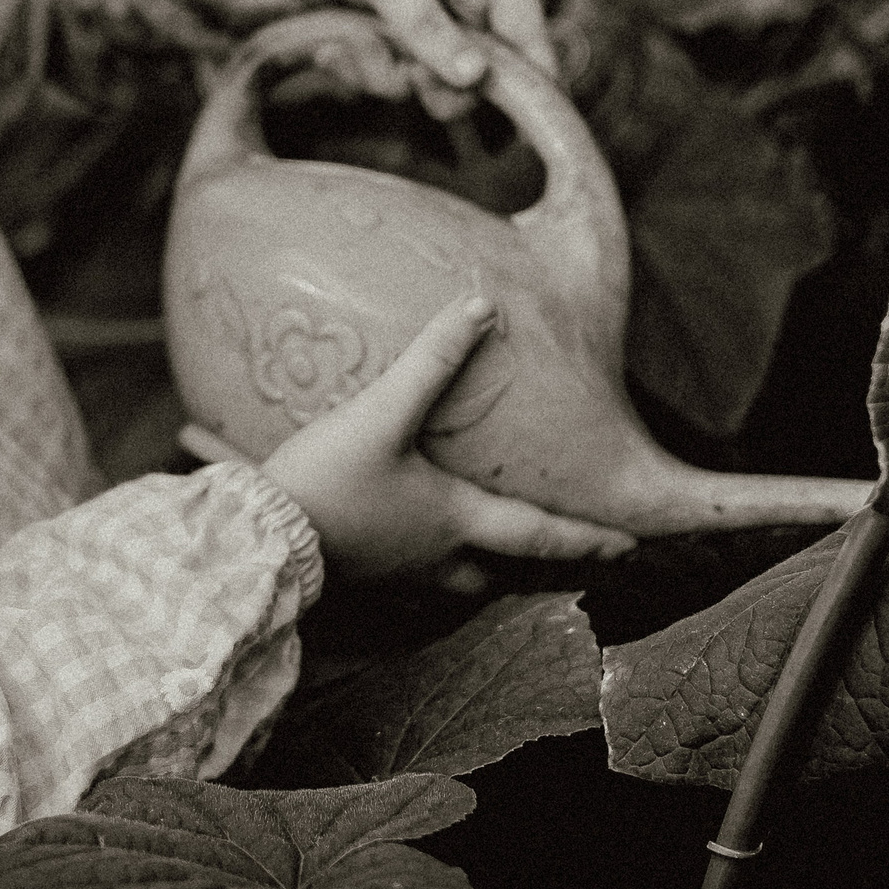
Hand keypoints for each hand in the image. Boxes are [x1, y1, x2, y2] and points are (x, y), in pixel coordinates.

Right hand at [182, 295, 636, 580]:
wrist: (260, 539)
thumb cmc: (327, 480)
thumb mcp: (382, 413)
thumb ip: (432, 360)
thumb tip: (479, 306)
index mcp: (457, 520)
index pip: (540, 535)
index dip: (588, 539)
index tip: (629, 547)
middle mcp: (435, 556)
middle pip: (500, 573)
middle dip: (530, 567)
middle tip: (555, 558)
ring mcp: (395, 574)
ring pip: (454, 582)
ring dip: (477, 570)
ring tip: (480, 549)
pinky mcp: (357, 575)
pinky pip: (406, 578)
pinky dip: (419, 563)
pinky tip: (397, 538)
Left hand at [253, 0, 553, 119]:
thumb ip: (426, 26)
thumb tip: (475, 79)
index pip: (530, 37)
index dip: (536, 86)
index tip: (519, 128)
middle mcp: (462, 2)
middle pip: (480, 79)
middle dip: (435, 86)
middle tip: (402, 72)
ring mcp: (426, 23)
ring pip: (427, 85)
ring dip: (384, 74)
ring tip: (348, 41)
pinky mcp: (390, 38)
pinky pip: (388, 77)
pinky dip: (358, 68)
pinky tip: (329, 48)